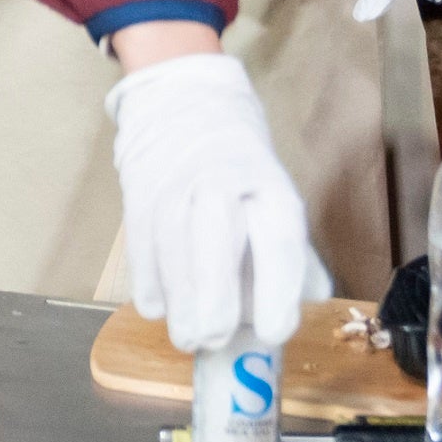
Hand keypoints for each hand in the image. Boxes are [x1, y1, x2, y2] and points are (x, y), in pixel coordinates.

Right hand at [108, 48, 328, 350]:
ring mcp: (174, 185)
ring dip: (179, 303)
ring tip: (188, 338)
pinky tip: (159, 307)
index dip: (275, 291)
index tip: (272, 334)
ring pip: (172, 250)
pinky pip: (141, 246)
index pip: (277, 240)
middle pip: (216, 243)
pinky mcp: (138, 192)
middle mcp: (221, 182)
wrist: (182, 100)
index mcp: (268, 185)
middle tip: (214, 340)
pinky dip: (148, 283)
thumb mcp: (276, 195)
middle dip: (214, 302)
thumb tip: (304, 305)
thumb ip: (289, 252)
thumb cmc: (238, 165)